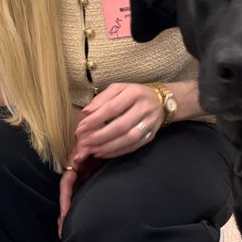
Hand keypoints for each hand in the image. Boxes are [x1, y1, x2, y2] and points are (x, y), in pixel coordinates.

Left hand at [58, 84, 162, 230]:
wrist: (161, 102)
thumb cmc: (133, 94)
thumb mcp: (118, 89)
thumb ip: (101, 99)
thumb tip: (86, 112)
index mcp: (134, 93)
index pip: (113, 108)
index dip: (96, 119)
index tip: (81, 128)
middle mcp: (144, 108)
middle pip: (121, 126)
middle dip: (100, 136)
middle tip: (84, 143)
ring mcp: (150, 124)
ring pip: (129, 139)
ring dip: (108, 147)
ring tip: (92, 150)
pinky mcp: (151, 136)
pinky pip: (133, 147)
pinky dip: (117, 152)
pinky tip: (104, 153)